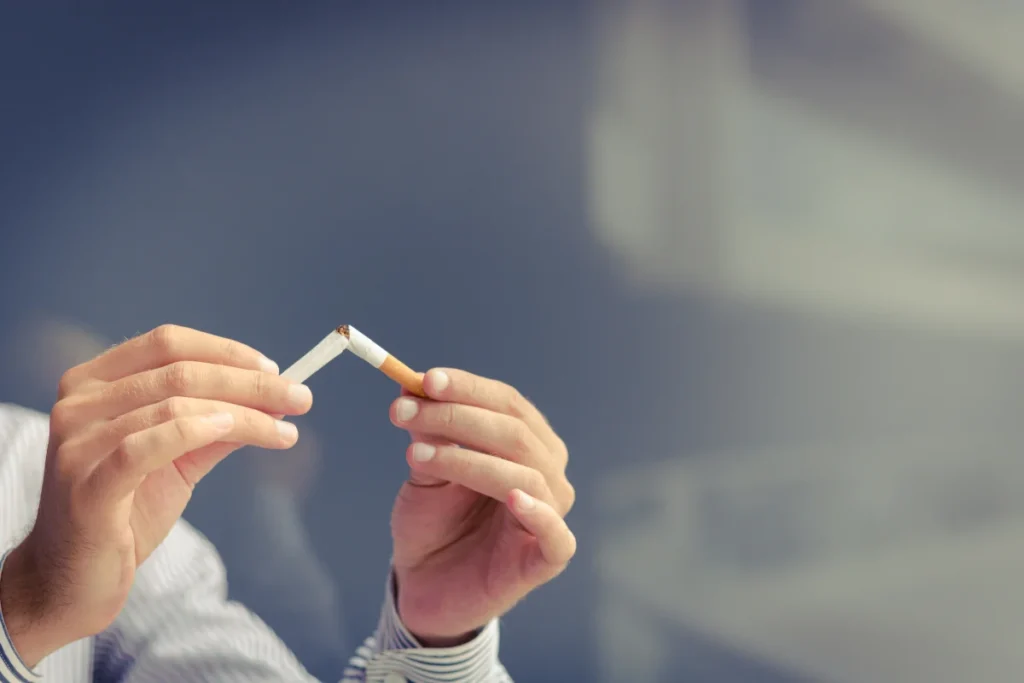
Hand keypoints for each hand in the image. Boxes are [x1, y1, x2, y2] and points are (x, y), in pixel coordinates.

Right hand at [0, 325, 311, 666]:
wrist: (71, 580)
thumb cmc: (125, 510)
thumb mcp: (177, 459)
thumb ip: (217, 426)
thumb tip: (275, 401)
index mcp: (94, 382)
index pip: (168, 344)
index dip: (227, 352)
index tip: (277, 368)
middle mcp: (78, 402)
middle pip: (180, 372)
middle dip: (251, 383)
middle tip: (300, 397)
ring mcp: (76, 442)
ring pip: (173, 406)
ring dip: (244, 414)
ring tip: (285, 429)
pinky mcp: (87, 485)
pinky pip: (147, 446)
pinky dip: (196, 430)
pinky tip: (237, 430)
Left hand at [388, 369, 575, 644]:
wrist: (425, 585)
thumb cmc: (434, 521)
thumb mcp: (425, 469)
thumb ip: (430, 434)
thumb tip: (417, 391)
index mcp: (525, 442)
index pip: (507, 403)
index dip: (468, 388)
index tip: (425, 380)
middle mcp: (546, 472)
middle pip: (515, 433)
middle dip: (458, 417)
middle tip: (406, 412)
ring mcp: (552, 514)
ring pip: (524, 474)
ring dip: (467, 458)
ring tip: (415, 455)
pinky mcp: (547, 558)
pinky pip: (555, 534)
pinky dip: (537, 512)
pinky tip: (512, 497)